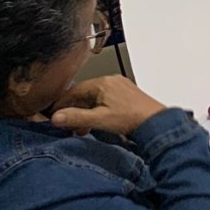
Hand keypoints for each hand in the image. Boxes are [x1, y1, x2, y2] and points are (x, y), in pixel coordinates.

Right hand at [51, 76, 166, 135]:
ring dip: (86, 112)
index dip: (62, 103)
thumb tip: (56, 117)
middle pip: (85, 93)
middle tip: (67, 123)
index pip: (75, 90)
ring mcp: (120, 87)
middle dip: (74, 110)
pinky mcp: (127, 95)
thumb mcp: (99, 119)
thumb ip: (76, 117)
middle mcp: (112, 81)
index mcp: (103, 83)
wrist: (155, 122)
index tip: (54, 113)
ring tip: (82, 128)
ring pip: (95, 98)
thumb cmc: (131, 118)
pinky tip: (96, 123)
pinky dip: (97, 111)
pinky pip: (106, 100)